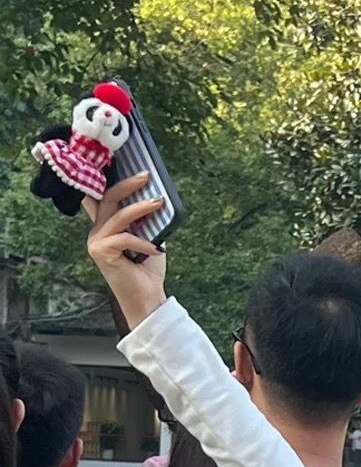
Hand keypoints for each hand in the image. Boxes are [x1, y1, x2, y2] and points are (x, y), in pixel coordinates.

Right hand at [85, 174, 167, 329]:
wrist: (147, 299)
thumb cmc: (148, 272)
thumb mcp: (150, 240)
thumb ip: (146, 221)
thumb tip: (155, 196)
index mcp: (106, 228)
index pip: (104, 198)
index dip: (112, 180)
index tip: (129, 167)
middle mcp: (96, 232)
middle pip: (107, 198)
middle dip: (127, 185)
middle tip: (146, 176)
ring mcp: (95, 241)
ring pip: (117, 215)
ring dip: (140, 208)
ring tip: (158, 203)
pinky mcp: (100, 252)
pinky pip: (124, 238)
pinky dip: (143, 242)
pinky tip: (156, 251)